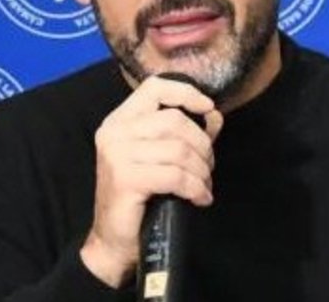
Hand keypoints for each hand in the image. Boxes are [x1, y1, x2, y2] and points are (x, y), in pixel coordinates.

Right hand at [79, 75, 223, 287]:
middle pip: (175, 120)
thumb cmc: (141, 196)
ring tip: (202, 185)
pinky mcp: (125, 178)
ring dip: (202, 170)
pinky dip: (196, 188)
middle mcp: (114, 132)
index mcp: (120, 120)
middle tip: (206, 168)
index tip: (208, 109)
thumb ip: (187, 133)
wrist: (114, 240)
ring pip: (180, 150)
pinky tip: (199, 198)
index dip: (186, 93)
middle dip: (202, 145)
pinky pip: (176, 176)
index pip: (155, 87)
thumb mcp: (163, 158)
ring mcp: (116, 154)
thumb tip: (214, 115)